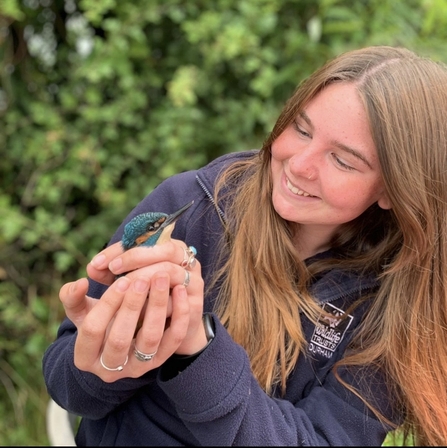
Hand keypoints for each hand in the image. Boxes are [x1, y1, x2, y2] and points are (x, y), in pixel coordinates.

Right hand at [59, 240, 206, 380]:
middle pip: (120, 339)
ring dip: (156, 307)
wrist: (119, 341)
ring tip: (161, 278)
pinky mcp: (160, 361)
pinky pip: (174, 340)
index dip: (107, 303)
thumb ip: (73, 298)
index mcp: (84, 357)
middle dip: (132, 306)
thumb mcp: (81, 311)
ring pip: (150, 340)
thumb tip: (79, 283)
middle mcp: (110, 369)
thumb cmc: (97, 320)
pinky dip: (179, 315)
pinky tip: (180, 290)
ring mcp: (137, 368)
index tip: (121, 280)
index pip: (92, 329)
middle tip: (142, 279)